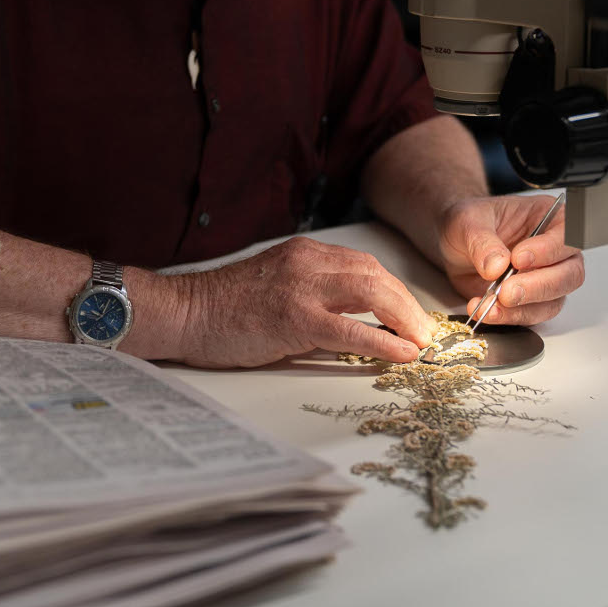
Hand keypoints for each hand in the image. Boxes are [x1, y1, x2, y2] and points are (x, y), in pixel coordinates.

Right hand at [174, 237, 436, 367]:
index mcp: (304, 253)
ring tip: (419, 341)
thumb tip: (355, 321)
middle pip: (376, 275)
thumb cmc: (225, 307)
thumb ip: (314, 293)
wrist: (185, 312)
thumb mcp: (277, 286)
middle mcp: (308, 262)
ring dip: (403, 319)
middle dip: (407, 304)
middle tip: (423, 330)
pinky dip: (383, 341)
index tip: (409, 313)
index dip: (394, 290)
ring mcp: (301, 287)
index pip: (365, 265)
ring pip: (372, 293)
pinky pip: (351, 329)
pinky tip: (402, 353)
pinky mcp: (294, 317)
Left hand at [438, 195, 584, 324]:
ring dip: (523, 308)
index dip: (548, 251)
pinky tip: (487, 311)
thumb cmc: (469, 223)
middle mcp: (555, 251)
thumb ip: (482, 242)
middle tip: (508, 291)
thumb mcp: (468, 222)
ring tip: (491, 306)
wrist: (454, 244)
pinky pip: (531, 316)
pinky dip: (509, 317)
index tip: (518, 259)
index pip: (567, 236)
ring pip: (554, 301)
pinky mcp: (530, 301)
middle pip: (569, 274)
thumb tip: (496, 266)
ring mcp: (545, 278)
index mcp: (551, 218)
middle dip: (538, 287)